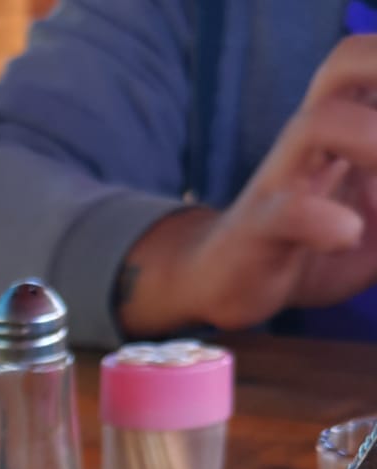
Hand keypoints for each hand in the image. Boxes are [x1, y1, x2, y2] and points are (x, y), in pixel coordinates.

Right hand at [117, 34, 376, 336]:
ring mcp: (279, 180)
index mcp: (345, 128)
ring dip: (372, 138)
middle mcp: (309, 141)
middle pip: (344, 63)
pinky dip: (322, 220)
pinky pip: (286, 212)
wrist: (224, 287)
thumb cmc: (308, 252)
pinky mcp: (256, 230)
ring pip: (317, 122)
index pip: (372, 64)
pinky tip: (347, 233)